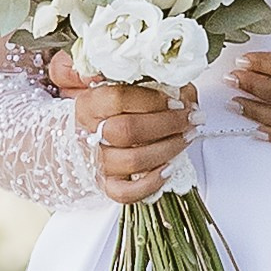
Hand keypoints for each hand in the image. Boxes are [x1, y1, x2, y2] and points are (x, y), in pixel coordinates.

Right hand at [69, 79, 193, 204]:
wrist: (80, 138)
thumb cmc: (106, 110)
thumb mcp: (115, 84)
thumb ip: (140, 78)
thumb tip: (175, 87)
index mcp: (89, 104)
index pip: (118, 98)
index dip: (153, 100)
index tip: (177, 100)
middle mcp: (89, 134)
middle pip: (128, 130)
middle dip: (168, 124)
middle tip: (190, 118)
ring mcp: (97, 162)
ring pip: (133, 161)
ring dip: (169, 149)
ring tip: (187, 137)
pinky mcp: (106, 184)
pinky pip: (127, 192)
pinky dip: (152, 183)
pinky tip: (169, 168)